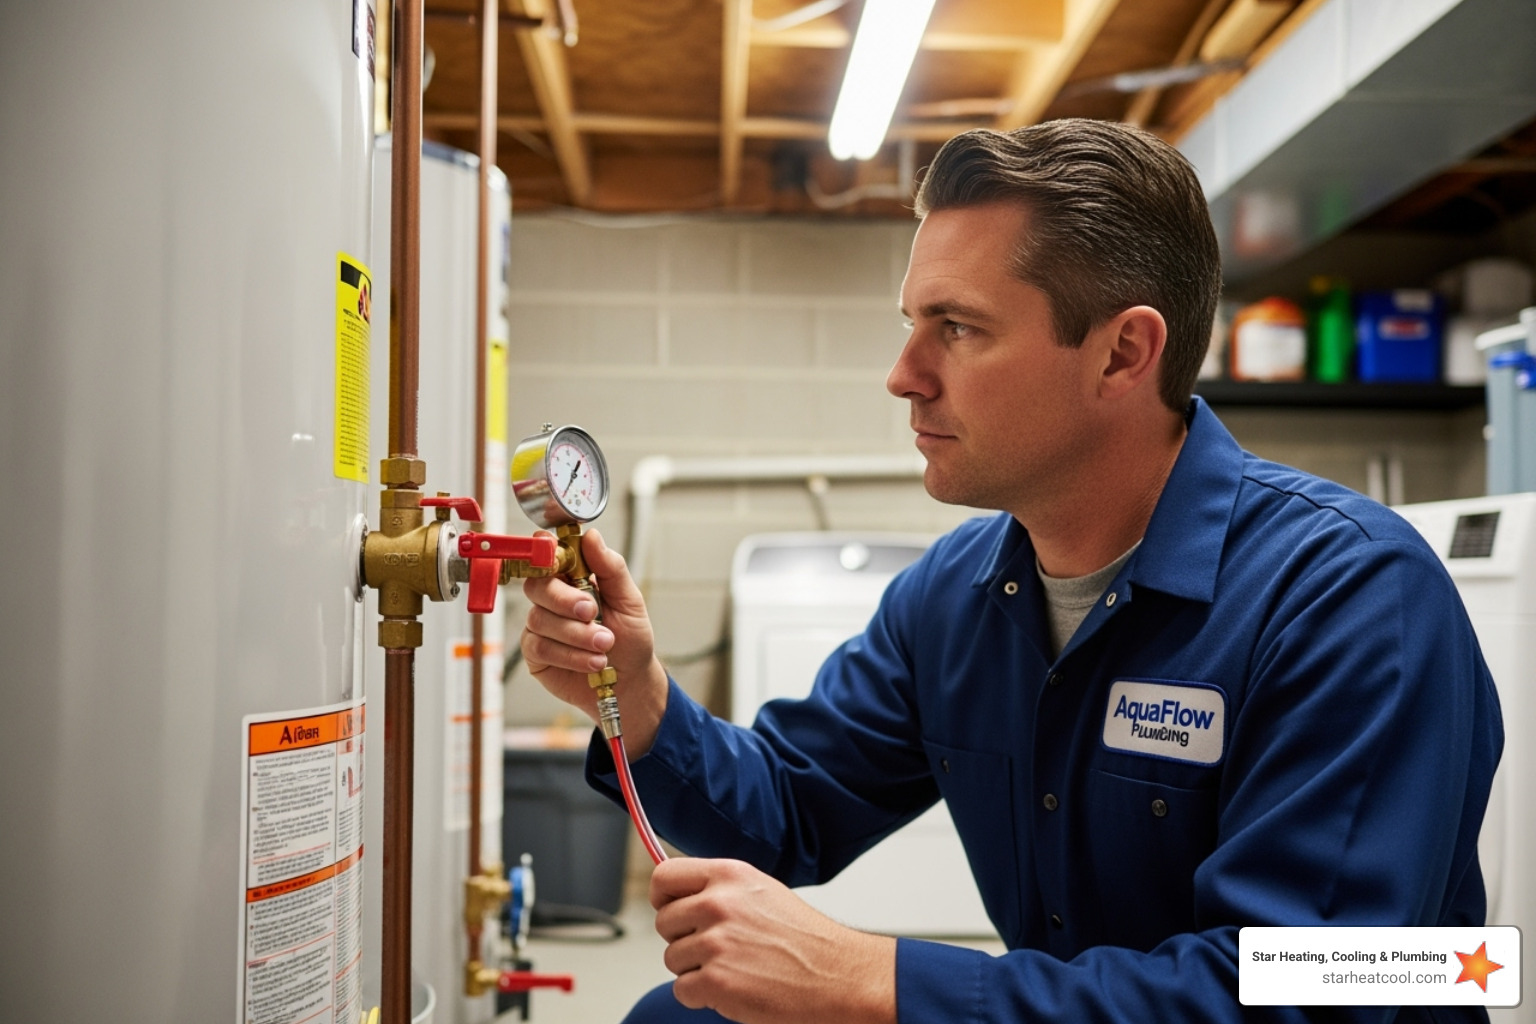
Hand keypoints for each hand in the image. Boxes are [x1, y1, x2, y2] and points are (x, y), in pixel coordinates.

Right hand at [520, 528, 667, 754]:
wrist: (631, 680)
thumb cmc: (630, 638)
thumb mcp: (629, 600)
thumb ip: (610, 568)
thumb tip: (592, 536)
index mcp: (573, 578)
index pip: (550, 556)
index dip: (546, 553)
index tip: (557, 557)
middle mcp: (552, 599)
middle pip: (538, 586)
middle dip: (566, 600)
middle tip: (593, 613)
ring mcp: (541, 626)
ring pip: (541, 619)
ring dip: (577, 634)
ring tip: (605, 645)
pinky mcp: (536, 654)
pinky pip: (541, 647)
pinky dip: (570, 655)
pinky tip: (591, 662)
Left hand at [651, 858, 895, 1023]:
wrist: (838, 975)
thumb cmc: (806, 938)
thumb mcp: (762, 892)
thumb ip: (720, 889)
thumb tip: (682, 895)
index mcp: (729, 875)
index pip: (664, 876)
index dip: (662, 896)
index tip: (670, 908)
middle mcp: (719, 904)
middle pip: (664, 922)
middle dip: (683, 939)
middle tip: (718, 948)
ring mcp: (716, 943)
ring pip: (672, 958)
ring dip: (695, 969)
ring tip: (734, 967)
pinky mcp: (716, 981)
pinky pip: (682, 990)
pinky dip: (702, 996)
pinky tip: (734, 987)